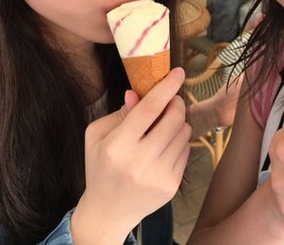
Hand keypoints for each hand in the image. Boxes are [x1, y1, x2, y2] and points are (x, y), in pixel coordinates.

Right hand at [71, 68, 190, 244]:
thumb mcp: (97, 137)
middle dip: (176, 103)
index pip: (149, 109)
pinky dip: (179, 142)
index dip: (166, 87)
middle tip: (171, 101)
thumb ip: (119, 113)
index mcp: (117, 146)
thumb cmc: (100, 167)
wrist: (109, 210)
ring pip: (184, 133)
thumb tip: (137, 93)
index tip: (178, 72)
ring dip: (178, 123)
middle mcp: (139, 162)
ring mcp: (159, 176)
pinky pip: (186, 150)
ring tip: (162, 129)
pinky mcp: (172, 186)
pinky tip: (164, 147)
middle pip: (173, 118)